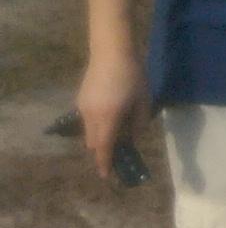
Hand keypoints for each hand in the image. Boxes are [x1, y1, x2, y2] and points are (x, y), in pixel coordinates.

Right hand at [75, 51, 146, 181]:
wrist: (111, 52)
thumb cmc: (133, 76)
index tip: (106, 175)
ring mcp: (82, 108)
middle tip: (120, 148)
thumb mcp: (143, 101)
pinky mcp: (80, 100)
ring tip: (119, 127)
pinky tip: (112, 112)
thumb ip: (138, 123)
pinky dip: (97, 124)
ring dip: (101, 136)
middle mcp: (91, 116)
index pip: (104, 148)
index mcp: (108, 118)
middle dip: (104, 149)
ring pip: (89, 131)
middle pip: (94, 143)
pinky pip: (88, 120)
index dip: (105, 163)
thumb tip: (132, 136)